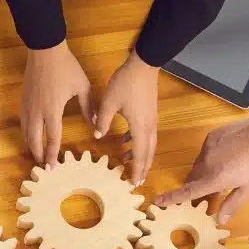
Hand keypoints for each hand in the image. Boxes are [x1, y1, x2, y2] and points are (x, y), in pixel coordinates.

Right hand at [21, 41, 96, 168]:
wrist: (45, 50)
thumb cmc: (66, 67)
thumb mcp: (82, 87)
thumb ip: (89, 107)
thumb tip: (95, 123)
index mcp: (53, 110)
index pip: (52, 138)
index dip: (52, 154)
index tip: (53, 167)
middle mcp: (37, 112)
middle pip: (34, 140)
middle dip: (38, 155)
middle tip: (43, 166)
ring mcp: (28, 106)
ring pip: (25, 132)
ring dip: (30, 146)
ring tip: (36, 155)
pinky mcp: (23, 100)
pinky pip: (22, 122)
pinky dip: (25, 133)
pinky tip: (30, 136)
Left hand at [94, 51, 158, 185]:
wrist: (144, 64)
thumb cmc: (126, 83)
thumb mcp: (109, 102)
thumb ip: (102, 120)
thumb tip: (97, 135)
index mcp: (140, 127)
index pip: (140, 155)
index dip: (137, 170)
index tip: (133, 184)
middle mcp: (149, 127)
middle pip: (148, 153)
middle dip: (142, 168)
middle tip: (136, 181)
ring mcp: (151, 120)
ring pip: (148, 144)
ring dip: (141, 156)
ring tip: (129, 164)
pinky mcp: (150, 113)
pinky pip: (145, 134)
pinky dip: (137, 142)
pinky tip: (125, 141)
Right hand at [155, 101, 248, 222]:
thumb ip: (233, 204)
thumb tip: (220, 220)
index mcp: (215, 178)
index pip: (188, 191)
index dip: (171, 198)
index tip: (157, 201)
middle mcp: (206, 164)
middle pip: (192, 179)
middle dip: (195, 188)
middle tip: (208, 194)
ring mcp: (207, 149)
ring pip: (198, 166)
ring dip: (204, 174)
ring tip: (224, 173)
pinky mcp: (210, 138)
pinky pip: (205, 153)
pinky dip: (210, 159)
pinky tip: (228, 157)